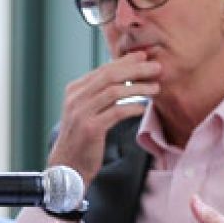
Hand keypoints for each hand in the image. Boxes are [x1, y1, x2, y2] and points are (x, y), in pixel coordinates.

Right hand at [47, 51, 161, 185]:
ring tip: (155, 87)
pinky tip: (143, 107)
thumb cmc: (82, 139)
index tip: (143, 57)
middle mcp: (76, 98)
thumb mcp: (87, 111)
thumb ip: (100, 95)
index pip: (103, 69)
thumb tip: (125, 76)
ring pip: (114, 91)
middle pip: (110, 75)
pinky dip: (132, 107)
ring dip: (138, 87)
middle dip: (135, 69)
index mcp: (75, 90)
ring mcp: (82, 112)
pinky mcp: (91, 128)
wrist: (67, 166)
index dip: (125, 61)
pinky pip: (116, 112)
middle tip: (156, 67)